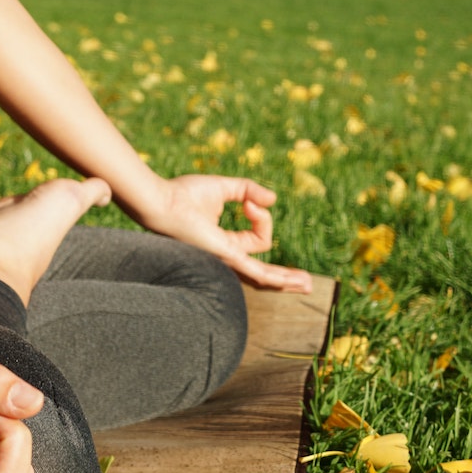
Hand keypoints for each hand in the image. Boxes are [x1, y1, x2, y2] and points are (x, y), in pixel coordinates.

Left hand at [139, 174, 312, 292]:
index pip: (259, 238)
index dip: (262, 216)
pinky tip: (293, 282)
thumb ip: (248, 191)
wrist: (163, 201)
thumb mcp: (225, 188)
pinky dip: (277, 278)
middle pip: (263, 269)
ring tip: (308, 285)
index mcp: (225, 242)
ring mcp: (226, 260)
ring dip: (287, 280)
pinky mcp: (227, 257)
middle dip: (285, 276)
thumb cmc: (183, 194)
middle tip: (306, 280)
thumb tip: (272, 199)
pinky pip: (258, 273)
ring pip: (264, 277)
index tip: (248, 201)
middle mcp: (226, 256)